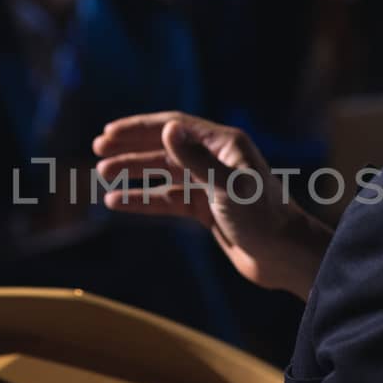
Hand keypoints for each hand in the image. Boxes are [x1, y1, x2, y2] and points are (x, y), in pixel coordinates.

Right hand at [91, 111, 330, 299]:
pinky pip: (167, 200)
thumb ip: (195, 160)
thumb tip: (167, 129)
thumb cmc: (263, 218)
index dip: (140, 128)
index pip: (174, 126)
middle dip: (131, 147)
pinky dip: (143, 200)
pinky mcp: (206, 210)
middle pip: (164, 147)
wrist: (283, 256)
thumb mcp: (228, 187)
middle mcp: (215, 159)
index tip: (109, 133)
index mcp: (223, 144)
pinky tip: (118, 202)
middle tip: (98, 150)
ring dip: (133, 172)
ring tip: (102, 174)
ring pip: (162, 174)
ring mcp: (209, 185)